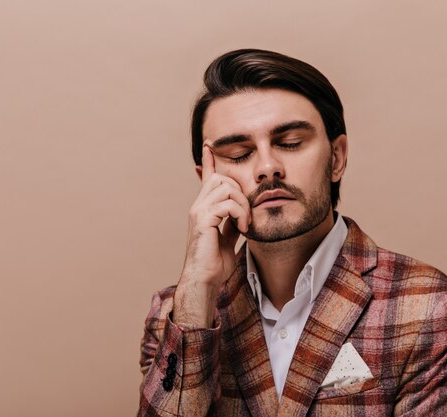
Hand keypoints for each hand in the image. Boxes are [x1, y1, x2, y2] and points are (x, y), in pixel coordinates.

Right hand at [173, 144, 250, 326]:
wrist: (204, 279)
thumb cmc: (214, 263)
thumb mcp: (228, 238)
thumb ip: (233, 222)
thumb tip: (242, 213)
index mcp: (204, 208)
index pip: (207, 177)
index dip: (209, 161)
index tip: (210, 145)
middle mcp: (198, 206)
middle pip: (222, 178)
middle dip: (241, 191)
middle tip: (247, 215)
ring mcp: (199, 211)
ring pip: (226, 187)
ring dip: (243, 204)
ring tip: (246, 223)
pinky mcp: (204, 220)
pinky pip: (227, 204)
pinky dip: (240, 213)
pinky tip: (243, 227)